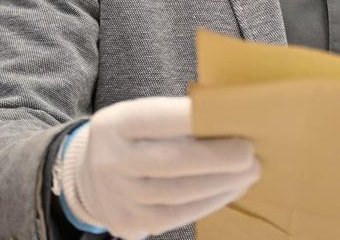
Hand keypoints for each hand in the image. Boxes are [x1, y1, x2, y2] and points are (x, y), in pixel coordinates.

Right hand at [58, 96, 259, 238]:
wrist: (88, 175)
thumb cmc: (135, 138)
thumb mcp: (142, 118)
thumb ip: (178, 119)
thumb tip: (233, 121)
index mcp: (115, 123)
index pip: (160, 118)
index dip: (199, 118)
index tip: (238, 119)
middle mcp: (110, 160)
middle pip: (172, 161)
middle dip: (219, 159)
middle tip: (251, 155)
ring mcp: (116, 195)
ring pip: (177, 193)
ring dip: (221, 184)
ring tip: (249, 173)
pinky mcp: (126, 222)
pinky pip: (175, 216)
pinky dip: (208, 203)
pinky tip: (229, 191)